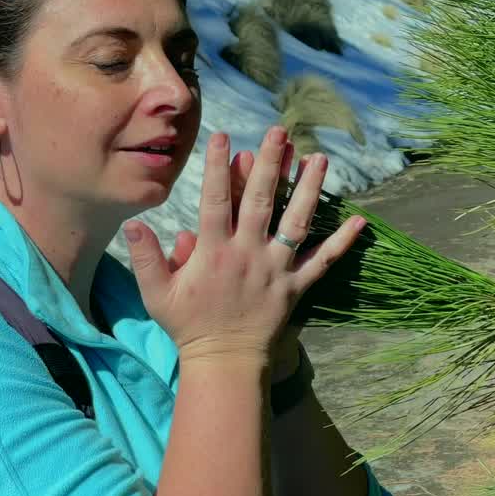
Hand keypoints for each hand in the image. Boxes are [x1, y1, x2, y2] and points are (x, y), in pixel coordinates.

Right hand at [125, 127, 365, 368]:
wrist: (224, 363)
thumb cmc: (188, 326)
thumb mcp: (157, 294)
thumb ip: (146, 257)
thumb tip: (133, 223)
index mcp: (213, 252)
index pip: (216, 200)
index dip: (218, 167)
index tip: (224, 136)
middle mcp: (248, 254)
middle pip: (261, 201)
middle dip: (270, 164)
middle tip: (281, 132)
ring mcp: (275, 269)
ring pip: (296, 222)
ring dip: (309, 189)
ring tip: (320, 158)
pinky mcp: (295, 286)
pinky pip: (322, 261)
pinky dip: (342, 242)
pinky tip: (361, 220)